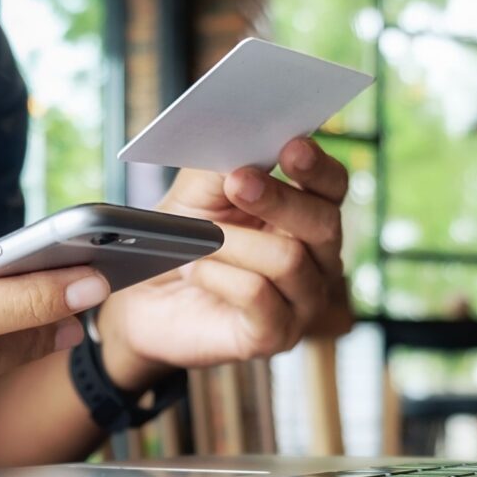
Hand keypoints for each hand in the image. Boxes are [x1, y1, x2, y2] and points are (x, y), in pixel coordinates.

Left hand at [97, 136, 347, 388]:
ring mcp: (301, 302)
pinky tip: (197, 271)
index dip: (318, 167)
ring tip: (197, 242)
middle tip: (237, 183)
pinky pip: (261, 298)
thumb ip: (224, 164)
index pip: (333, 187)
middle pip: (324, 223)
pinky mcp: (274, 336)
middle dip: (279, 199)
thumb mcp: (197, 192)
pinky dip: (221, 277)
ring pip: (289, 261)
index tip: (291, 148)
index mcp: (305, 214)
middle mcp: (316, 260)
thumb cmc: (180, 239)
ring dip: (233, 243)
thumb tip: (246, 139)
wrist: (144, 300)